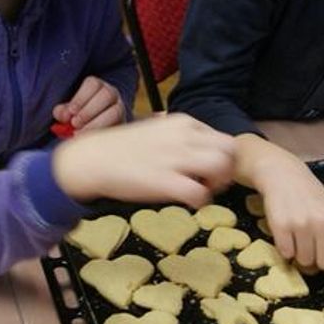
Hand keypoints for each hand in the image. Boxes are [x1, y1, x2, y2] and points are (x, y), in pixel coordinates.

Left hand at [53, 76, 126, 132]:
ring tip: (80, 133)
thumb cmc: (80, 117)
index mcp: (98, 86)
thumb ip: (63, 111)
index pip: (93, 84)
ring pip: (115, 111)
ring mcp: (120, 108)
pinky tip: (90, 140)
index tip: (71, 112)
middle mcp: (112, 94)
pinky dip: (102, 133)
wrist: (97, 129)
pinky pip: (118, 127)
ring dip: (96, 123)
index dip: (81, 98)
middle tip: (75, 124)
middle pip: (107, 95)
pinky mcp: (124, 124)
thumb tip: (62, 115)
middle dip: (88, 111)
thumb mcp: (70, 112)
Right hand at [53, 113, 235, 207]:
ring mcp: (177, 158)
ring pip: (222, 168)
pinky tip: (187, 201)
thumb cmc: (122, 147)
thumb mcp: (156, 129)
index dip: (220, 157)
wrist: (93, 159)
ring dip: (218, 183)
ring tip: (201, 190)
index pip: (222, 138)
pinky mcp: (167, 181)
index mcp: (184, 122)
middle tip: (211, 182)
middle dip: (227, 169)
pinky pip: (201, 193)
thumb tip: (194, 142)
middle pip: (230, 150)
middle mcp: (185, 136)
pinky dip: (200, 200)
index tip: (206, 169)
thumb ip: (178, 134)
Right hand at [236, 136, 323, 281]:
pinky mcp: (281, 225)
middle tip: (312, 252)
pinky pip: (286, 254)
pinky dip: (285, 250)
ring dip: (300, 256)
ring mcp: (301, 225)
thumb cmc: (312, 198)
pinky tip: (287, 236)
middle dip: (317, 264)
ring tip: (298, 240)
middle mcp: (323, 224)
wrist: (284, 175)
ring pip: (304, 262)